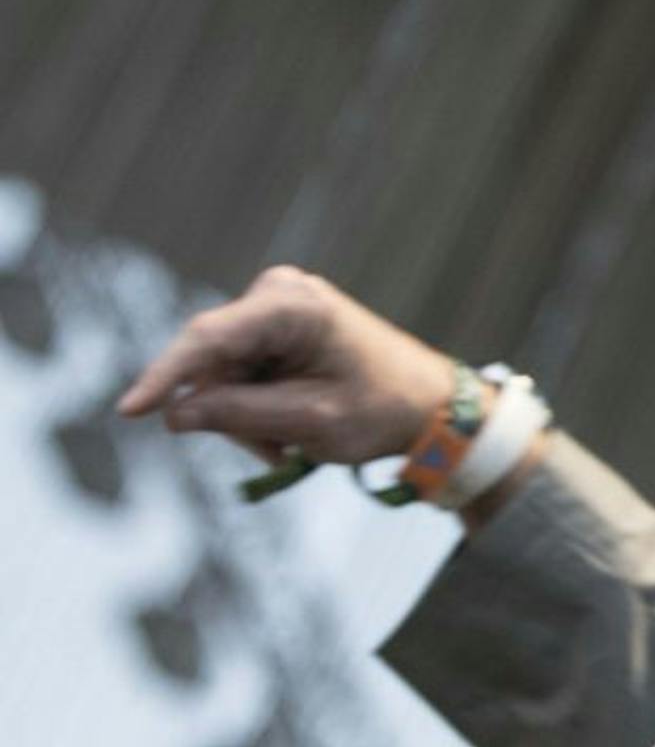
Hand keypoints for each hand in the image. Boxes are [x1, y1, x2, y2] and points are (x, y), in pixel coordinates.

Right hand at [115, 264, 454, 463]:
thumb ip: (241, 416)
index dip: (166, 377)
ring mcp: (275, 309)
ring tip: (291, 444)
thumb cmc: (385, 409)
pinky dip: (257, 409)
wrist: (432, 404)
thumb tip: (175, 413)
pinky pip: (240, 375)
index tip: (131, 411)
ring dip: (247, 419)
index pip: (208, 339)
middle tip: (277, 452)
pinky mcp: (274, 329)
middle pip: (212, 364)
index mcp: (293, 306)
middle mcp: (278, 294)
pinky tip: (288, 429)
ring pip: (222, 376)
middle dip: (232, 415)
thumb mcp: (312, 422)